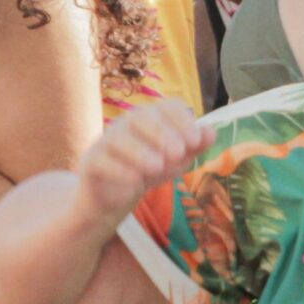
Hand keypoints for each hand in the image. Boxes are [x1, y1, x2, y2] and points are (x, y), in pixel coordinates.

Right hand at [72, 99, 214, 226]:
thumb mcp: (177, 159)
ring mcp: (106, 142)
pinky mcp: (91, 163)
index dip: (182, 121)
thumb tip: (211, 132)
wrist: (115, 195)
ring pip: (119, 139)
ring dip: (140, 152)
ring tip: (158, 167)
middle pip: (141, 118)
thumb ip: (194, 146)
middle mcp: (126, 124)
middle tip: (179, 153)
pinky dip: (119, 170)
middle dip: (162, 134)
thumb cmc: (150, 169)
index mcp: (151, 118)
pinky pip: (101, 161)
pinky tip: (135, 180)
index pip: (167, 107)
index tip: (195, 143)